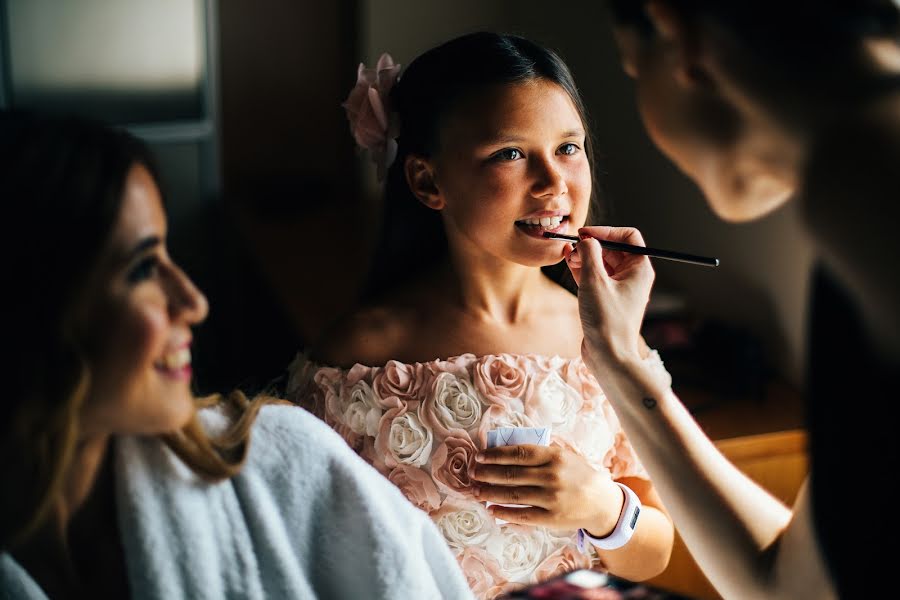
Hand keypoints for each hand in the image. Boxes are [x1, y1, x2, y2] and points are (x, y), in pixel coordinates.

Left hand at [472, 444, 623, 534]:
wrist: (602, 502)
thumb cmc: (578, 475)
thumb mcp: (564, 456)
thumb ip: (539, 453)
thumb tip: (505, 452)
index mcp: (554, 456)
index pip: (518, 453)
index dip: (496, 455)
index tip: (480, 456)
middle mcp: (552, 476)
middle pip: (512, 474)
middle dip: (487, 474)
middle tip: (473, 473)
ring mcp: (551, 498)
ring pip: (513, 495)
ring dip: (491, 493)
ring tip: (477, 491)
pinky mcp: (551, 518)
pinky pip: (522, 515)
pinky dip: (504, 513)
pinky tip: (492, 509)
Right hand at [563, 226, 654, 378]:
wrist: (608, 356)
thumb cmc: (607, 320)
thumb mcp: (594, 280)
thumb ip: (588, 254)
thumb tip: (585, 240)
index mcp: (639, 269)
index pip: (628, 237)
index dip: (606, 231)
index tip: (585, 234)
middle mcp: (632, 277)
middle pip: (613, 249)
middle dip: (592, 245)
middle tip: (572, 247)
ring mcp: (619, 290)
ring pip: (602, 263)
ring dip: (585, 257)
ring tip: (567, 256)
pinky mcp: (606, 300)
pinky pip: (595, 278)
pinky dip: (583, 270)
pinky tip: (569, 265)